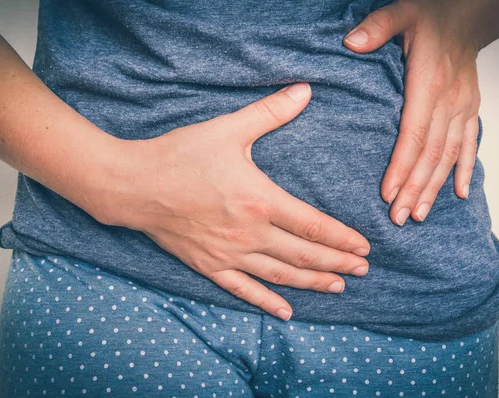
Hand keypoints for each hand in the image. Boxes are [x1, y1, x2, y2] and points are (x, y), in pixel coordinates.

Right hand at [96, 83, 370, 320]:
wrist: (133, 185)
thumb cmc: (180, 155)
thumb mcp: (228, 129)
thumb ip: (270, 113)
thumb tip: (305, 90)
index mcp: (259, 201)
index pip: (313, 226)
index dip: (342, 239)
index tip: (365, 247)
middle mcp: (249, 233)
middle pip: (303, 255)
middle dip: (337, 263)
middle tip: (364, 271)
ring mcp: (229, 254)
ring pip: (280, 276)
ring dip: (312, 283)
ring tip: (338, 287)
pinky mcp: (209, 265)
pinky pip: (243, 290)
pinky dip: (267, 302)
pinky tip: (286, 313)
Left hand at [343, 0, 482, 224]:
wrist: (468, 14)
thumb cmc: (432, 16)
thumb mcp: (401, 12)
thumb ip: (376, 27)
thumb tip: (351, 43)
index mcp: (429, 83)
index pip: (413, 134)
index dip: (401, 166)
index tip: (388, 193)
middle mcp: (449, 100)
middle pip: (431, 153)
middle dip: (414, 188)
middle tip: (398, 217)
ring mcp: (463, 107)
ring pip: (450, 155)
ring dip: (435, 187)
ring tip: (419, 214)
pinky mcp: (470, 109)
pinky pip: (470, 144)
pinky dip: (464, 170)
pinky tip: (458, 194)